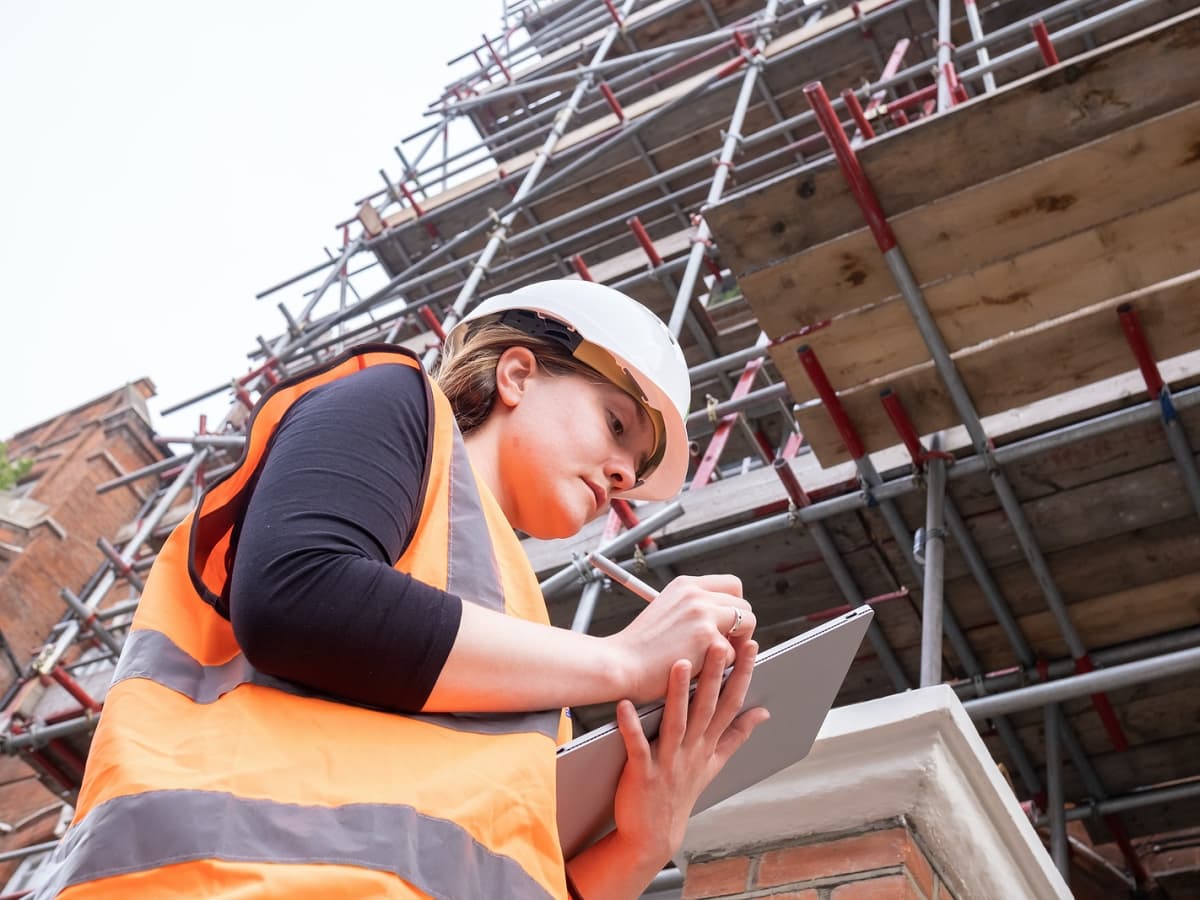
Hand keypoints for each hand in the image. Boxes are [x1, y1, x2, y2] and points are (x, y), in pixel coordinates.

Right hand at [607, 574, 755, 703]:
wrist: (620, 663)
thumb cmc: (639, 647)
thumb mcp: (665, 611)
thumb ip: (692, 608)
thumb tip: (723, 617)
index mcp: (685, 585)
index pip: (731, 584)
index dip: (734, 606)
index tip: (727, 624)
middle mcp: (696, 594)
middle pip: (743, 603)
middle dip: (740, 627)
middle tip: (725, 645)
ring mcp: (702, 614)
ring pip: (747, 624)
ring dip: (735, 644)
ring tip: (714, 657)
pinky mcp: (707, 638)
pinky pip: (733, 653)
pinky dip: (719, 666)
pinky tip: (698, 668)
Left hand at [609, 640, 769, 866]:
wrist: (653, 835)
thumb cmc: (681, 792)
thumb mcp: (715, 764)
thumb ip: (737, 735)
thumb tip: (763, 711)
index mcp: (709, 745)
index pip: (731, 705)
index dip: (742, 675)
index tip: (751, 646)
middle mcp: (693, 751)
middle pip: (707, 709)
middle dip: (715, 676)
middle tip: (721, 644)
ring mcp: (668, 762)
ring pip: (676, 723)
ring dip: (678, 694)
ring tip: (679, 663)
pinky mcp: (642, 773)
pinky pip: (637, 747)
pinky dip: (630, 727)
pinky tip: (624, 705)